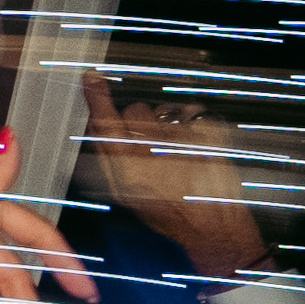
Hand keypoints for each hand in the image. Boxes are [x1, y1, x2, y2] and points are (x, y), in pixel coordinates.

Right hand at [90, 95, 265, 281]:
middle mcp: (154, 147)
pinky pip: (192, 112)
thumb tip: (98, 128)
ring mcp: (184, 137)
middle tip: (150, 145)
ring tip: (176, 150)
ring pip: (163, 111)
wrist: (212, 224)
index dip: (97, 97)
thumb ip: (108, 158)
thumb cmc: (169, 213)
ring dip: (166, 123)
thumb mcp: (125, 193)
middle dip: (140, 122)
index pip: (105, 120)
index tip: (92, 79)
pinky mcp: (208, 132)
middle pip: (136, 111)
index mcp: (128, 165)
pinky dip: (192, 124)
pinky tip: (193, 146)